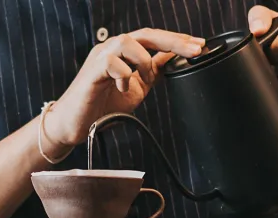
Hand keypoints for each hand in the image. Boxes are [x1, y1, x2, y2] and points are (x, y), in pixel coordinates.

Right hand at [46, 28, 204, 146]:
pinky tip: (121, 88)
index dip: (178, 40)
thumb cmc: (103, 105)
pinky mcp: (92, 70)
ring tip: (144, 78)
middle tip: (195, 49)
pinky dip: (123, 75)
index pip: (154, 39)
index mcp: (125, 52)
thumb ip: (152, 73)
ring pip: (129, 42)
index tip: (200, 46)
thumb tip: (173, 60)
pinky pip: (113, 62)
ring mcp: (101, 56)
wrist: (77, 123)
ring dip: (143, 60)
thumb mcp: (137, 88)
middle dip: (173, 41)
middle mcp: (113, 48)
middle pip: (147, 34)